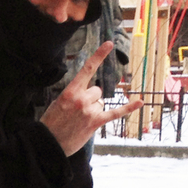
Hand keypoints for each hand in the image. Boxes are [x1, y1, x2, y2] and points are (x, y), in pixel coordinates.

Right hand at [39, 42, 144, 156]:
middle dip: (90, 99)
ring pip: (101, 103)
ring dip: (94, 111)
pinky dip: (128, 108)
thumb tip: (87, 95)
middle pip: (97, 91)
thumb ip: (73, 95)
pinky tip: (139, 102)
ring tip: (80, 121)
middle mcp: (81, 98)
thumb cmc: (51, 124)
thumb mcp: (58, 103)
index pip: (87, 69)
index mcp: (70, 91)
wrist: (48, 144)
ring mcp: (89, 111)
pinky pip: (114, 113)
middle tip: (78, 112)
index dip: (99, 55)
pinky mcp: (95, 122)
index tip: (109, 44)